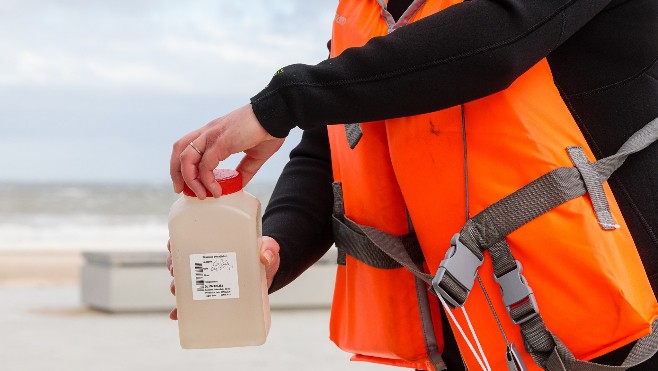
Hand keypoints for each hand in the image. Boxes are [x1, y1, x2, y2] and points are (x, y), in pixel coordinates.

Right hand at [167, 237, 280, 320]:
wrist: (270, 271)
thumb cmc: (264, 253)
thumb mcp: (268, 247)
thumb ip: (268, 249)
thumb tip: (265, 256)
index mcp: (214, 243)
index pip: (187, 238)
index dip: (175, 242)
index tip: (172, 246)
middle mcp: (206, 259)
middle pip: (180, 260)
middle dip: (173, 265)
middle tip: (175, 270)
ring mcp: (208, 278)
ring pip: (183, 280)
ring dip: (176, 285)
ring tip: (176, 290)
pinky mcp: (213, 294)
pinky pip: (192, 303)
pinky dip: (181, 310)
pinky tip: (176, 315)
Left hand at [170, 104, 284, 198]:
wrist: (278, 114)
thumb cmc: (269, 130)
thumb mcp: (255, 154)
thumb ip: (245, 169)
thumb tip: (239, 184)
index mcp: (214, 132)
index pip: (188, 146)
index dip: (183, 165)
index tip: (188, 182)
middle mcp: (209, 131)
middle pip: (179, 149)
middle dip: (176, 172)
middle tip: (181, 189)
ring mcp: (213, 135)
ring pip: (186, 157)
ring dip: (189, 179)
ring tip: (199, 193)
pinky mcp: (221, 142)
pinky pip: (206, 165)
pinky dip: (207, 180)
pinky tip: (216, 190)